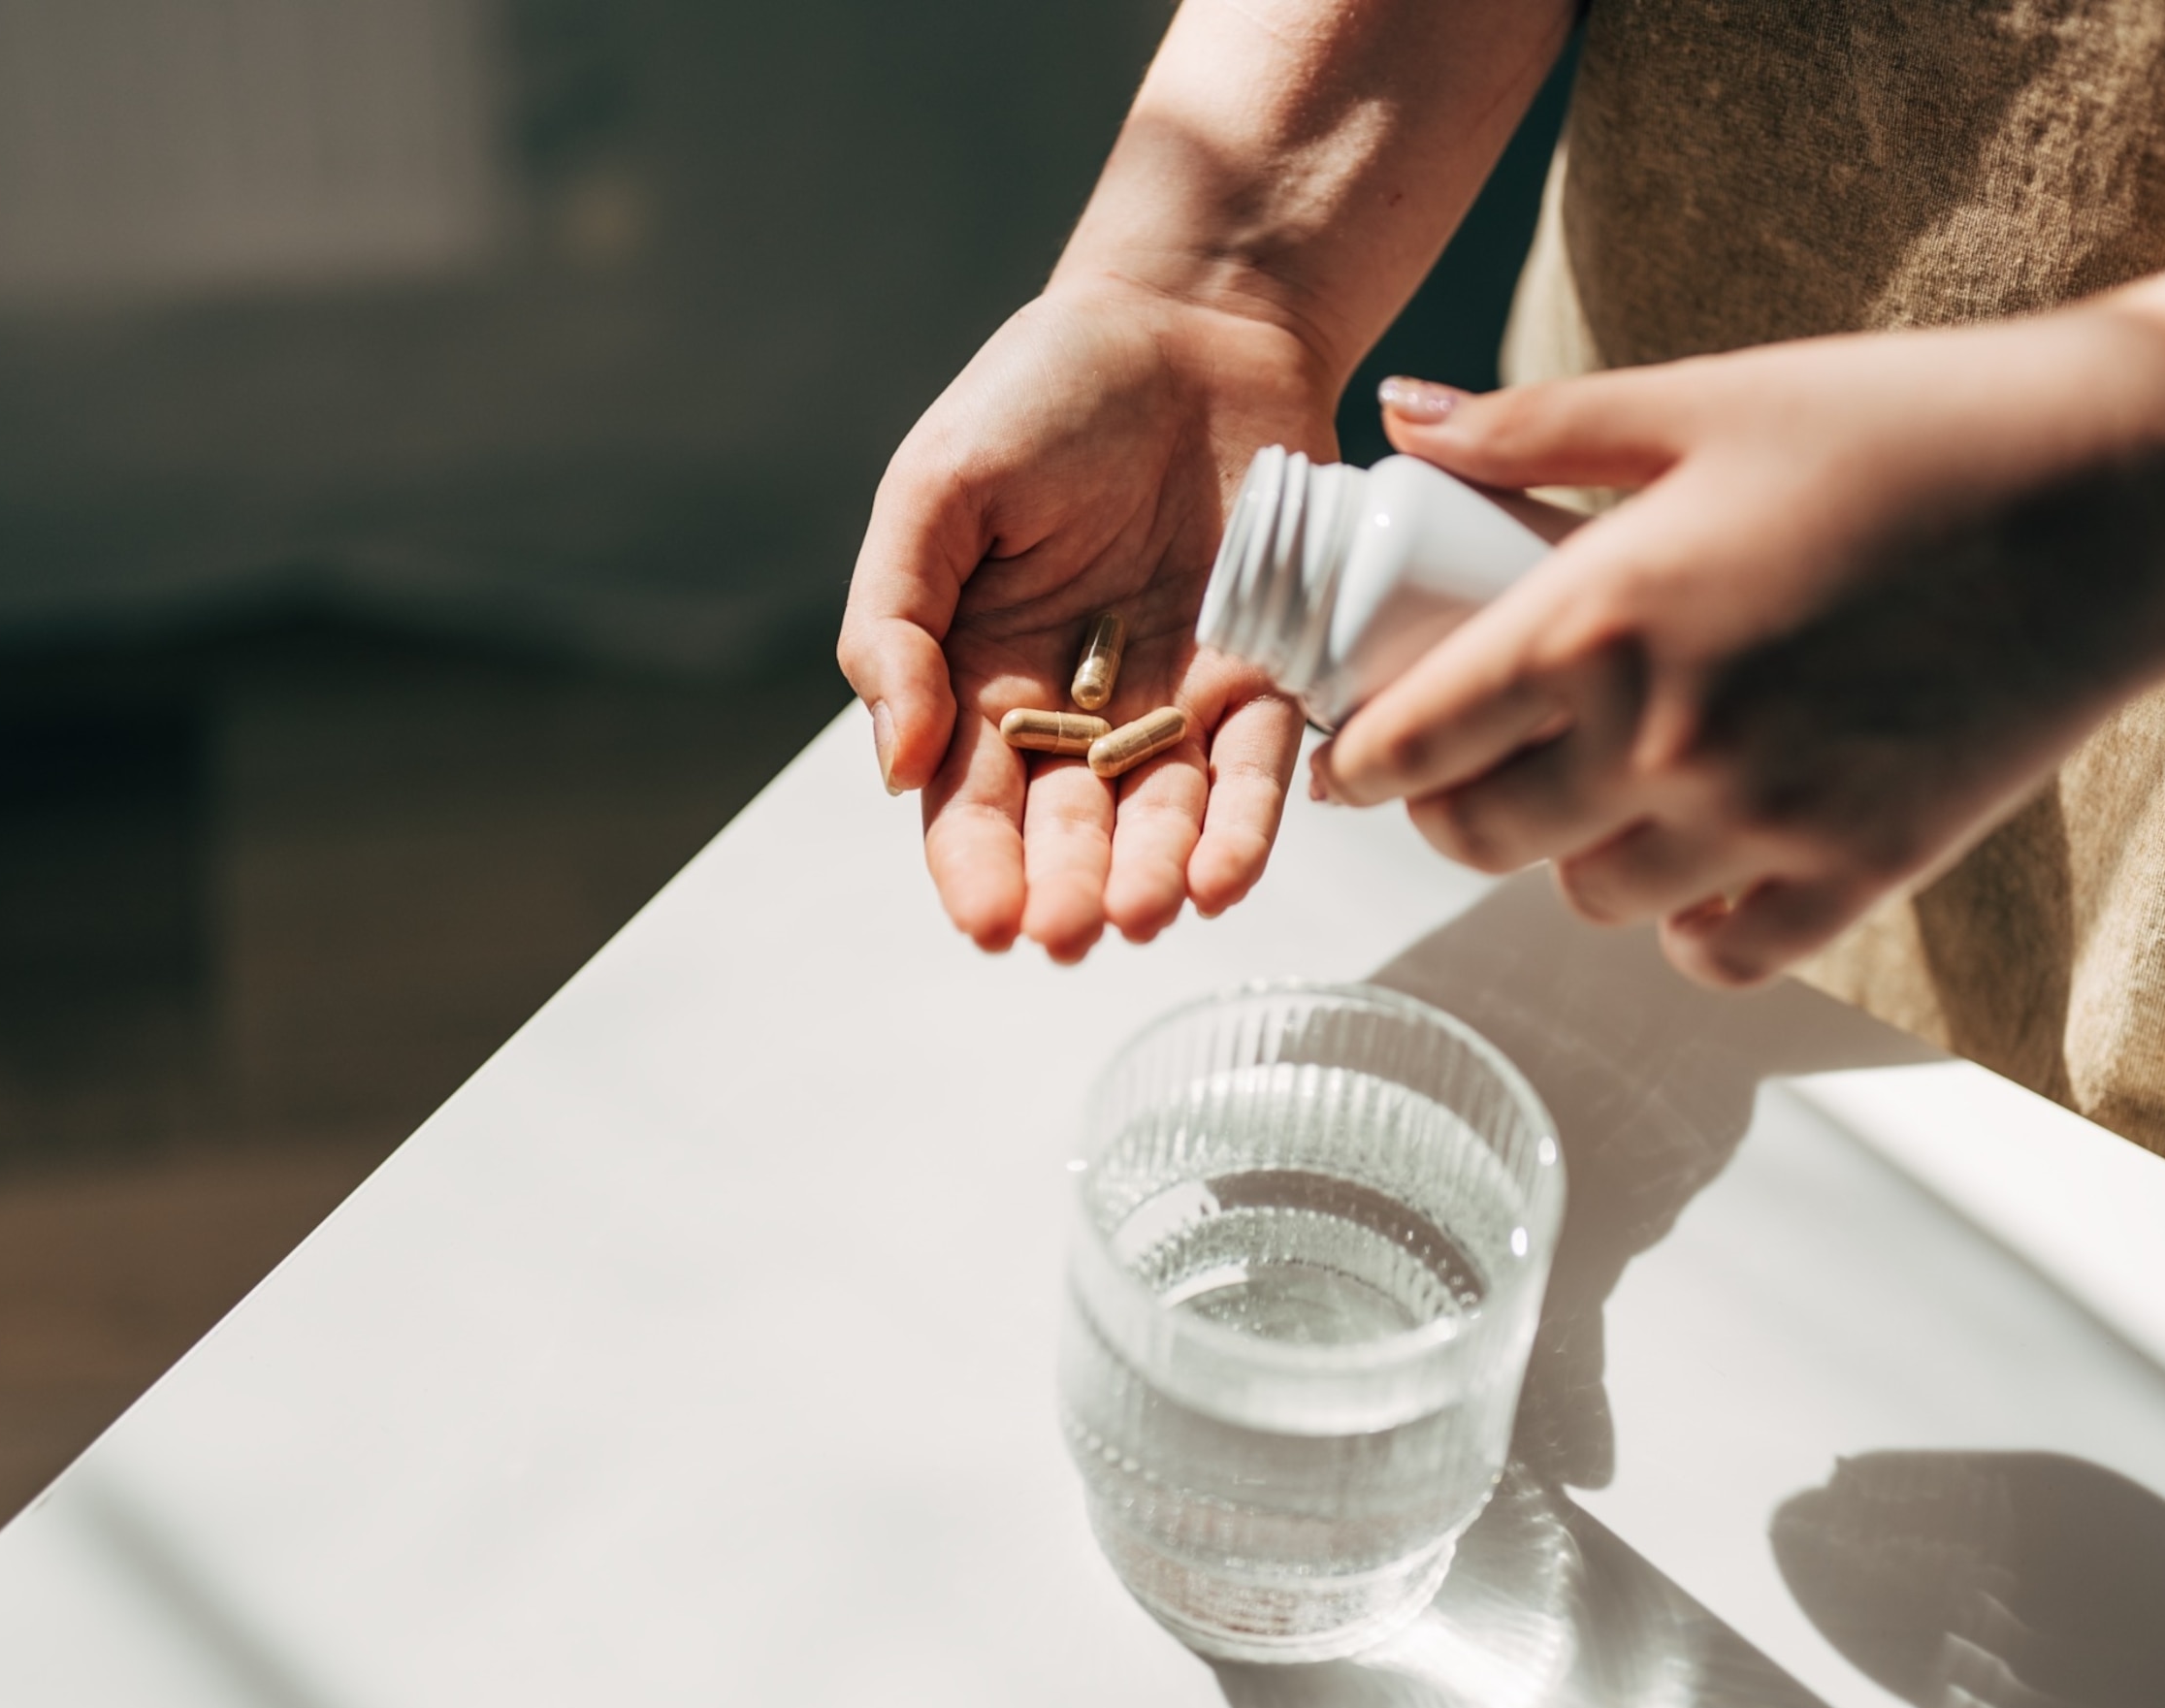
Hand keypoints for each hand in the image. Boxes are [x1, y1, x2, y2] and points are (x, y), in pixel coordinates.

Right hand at [839, 278, 1327, 958]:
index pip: (971, 804)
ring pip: (1166, 816)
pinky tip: (1226, 879)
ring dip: (1157, 875)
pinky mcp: (1269, 674)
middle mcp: (1080, 712)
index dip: (976, 868)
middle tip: (1071, 933)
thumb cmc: (1041, 393)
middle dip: (1070, 889)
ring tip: (1150, 914)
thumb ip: (895, 623)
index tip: (987, 921)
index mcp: (982, 679)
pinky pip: (1260, 767)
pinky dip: (1246, 825)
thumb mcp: (935, 490)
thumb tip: (897, 764)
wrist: (1191, 316)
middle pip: (1069, 829)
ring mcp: (1178, 700)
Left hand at [1321, 315, 2164, 985]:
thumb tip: (1400, 421)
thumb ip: (1533, 429)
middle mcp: (1661, 741)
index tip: (1356, 761)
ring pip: (1590, 899)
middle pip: (1482, 838)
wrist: (2118, 495)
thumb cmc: (1908, 428)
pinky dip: (1690, 923)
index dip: (1363, 762)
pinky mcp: (1857, 873)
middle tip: (1470, 771)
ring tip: (1604, 791)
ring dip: (1574, 856)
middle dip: (1453, 810)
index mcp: (1599, 619)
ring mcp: (1760, 822)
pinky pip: (1715, 953)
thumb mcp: (1703, 401)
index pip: (1416, 739)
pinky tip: (1702, 858)